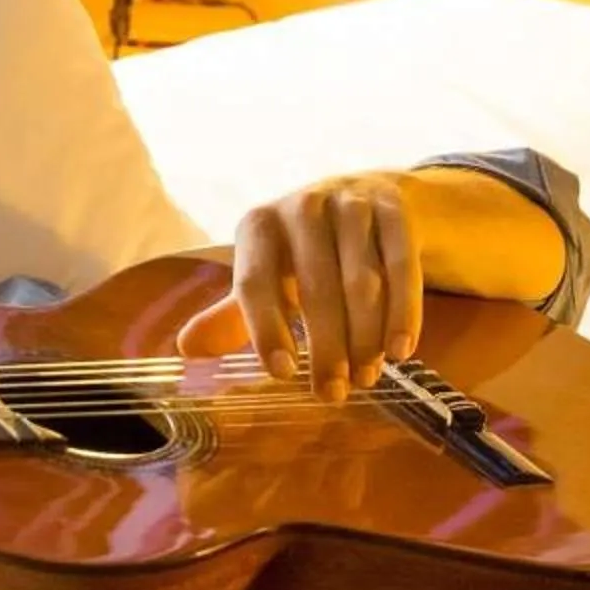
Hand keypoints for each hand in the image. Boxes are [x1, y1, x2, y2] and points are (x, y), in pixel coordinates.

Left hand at [174, 172, 420, 397]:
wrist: (364, 195)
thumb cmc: (302, 252)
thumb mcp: (265, 275)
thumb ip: (229, 316)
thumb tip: (185, 349)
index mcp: (259, 226)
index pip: (255, 282)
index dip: (266, 329)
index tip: (283, 374)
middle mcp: (302, 207)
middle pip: (315, 287)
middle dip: (326, 347)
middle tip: (333, 393)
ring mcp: (351, 204)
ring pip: (362, 281)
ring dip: (365, 336)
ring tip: (367, 377)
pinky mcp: (394, 210)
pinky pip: (402, 266)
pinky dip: (403, 311)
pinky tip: (401, 350)